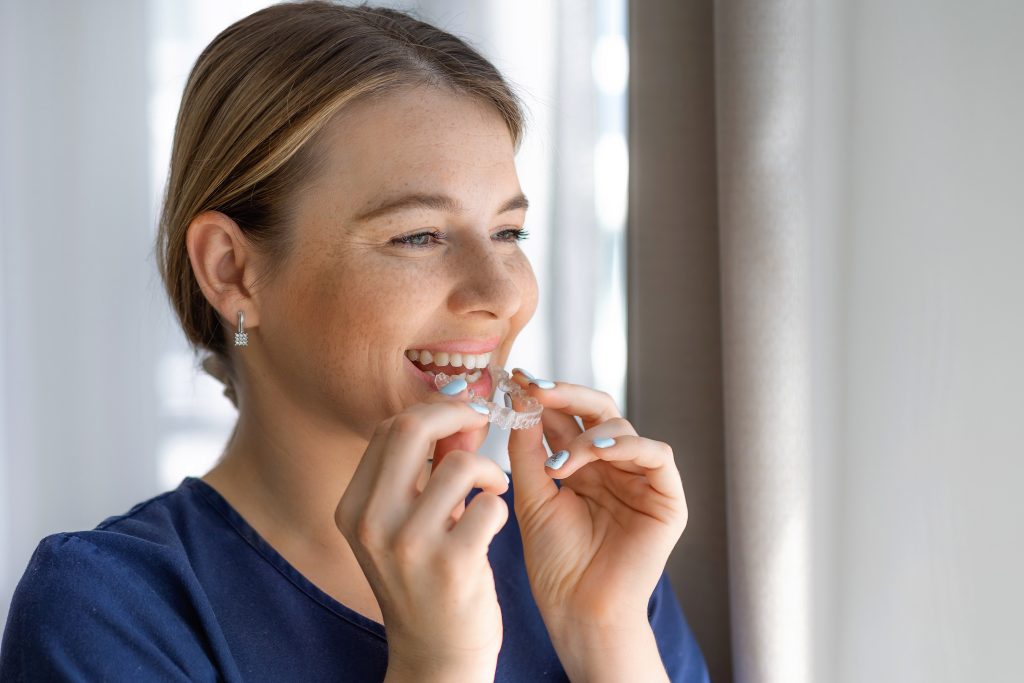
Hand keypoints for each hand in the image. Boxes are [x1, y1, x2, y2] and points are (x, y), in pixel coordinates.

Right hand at [335, 393, 508, 681]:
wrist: (436, 656)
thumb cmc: (427, 581)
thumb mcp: (414, 520)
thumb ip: (434, 463)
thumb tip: (464, 407)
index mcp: (353, 507)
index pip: (389, 428)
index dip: (435, 409)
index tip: (465, 411)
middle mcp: (371, 523)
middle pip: (411, 428)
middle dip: (459, 414)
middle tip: (486, 423)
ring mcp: (408, 545)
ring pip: (460, 464)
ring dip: (488, 470)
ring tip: (491, 490)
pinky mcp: (451, 565)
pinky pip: (490, 505)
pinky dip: (499, 506)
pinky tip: (493, 522)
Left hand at [506, 372, 687, 679]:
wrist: (578, 610)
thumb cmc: (555, 562)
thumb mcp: (533, 497)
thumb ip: (529, 450)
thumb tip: (522, 400)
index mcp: (581, 464)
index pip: (566, 416)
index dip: (543, 395)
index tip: (515, 378)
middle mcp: (613, 465)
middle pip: (598, 410)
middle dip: (566, 395)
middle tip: (536, 388)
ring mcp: (641, 479)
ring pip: (624, 427)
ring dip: (588, 435)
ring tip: (560, 463)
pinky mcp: (667, 497)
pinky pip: (656, 454)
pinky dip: (627, 446)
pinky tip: (596, 454)